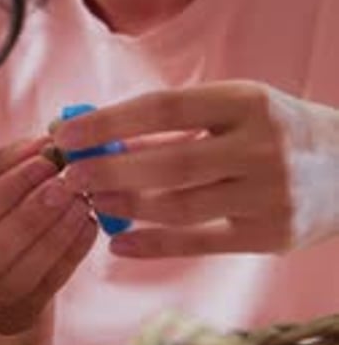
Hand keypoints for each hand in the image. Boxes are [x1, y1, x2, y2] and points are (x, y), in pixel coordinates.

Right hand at [0, 138, 96, 334]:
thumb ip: (15, 159)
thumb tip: (51, 143)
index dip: (6, 190)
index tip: (44, 163)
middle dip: (33, 217)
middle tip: (66, 185)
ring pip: (17, 279)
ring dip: (55, 238)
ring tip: (80, 203)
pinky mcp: (9, 322)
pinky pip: (43, 292)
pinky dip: (69, 257)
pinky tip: (86, 225)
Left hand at [54, 82, 338, 256]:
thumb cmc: (276, 128)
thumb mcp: (238, 105)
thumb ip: (181, 118)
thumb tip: (105, 134)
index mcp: (246, 100)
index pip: (164, 107)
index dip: (110, 121)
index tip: (68, 132)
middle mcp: (260, 145)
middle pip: (170, 159)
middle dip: (109, 168)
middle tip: (68, 175)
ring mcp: (269, 192)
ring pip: (182, 204)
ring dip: (127, 205)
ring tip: (90, 203)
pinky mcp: (271, 234)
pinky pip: (202, 242)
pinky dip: (156, 244)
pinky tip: (120, 242)